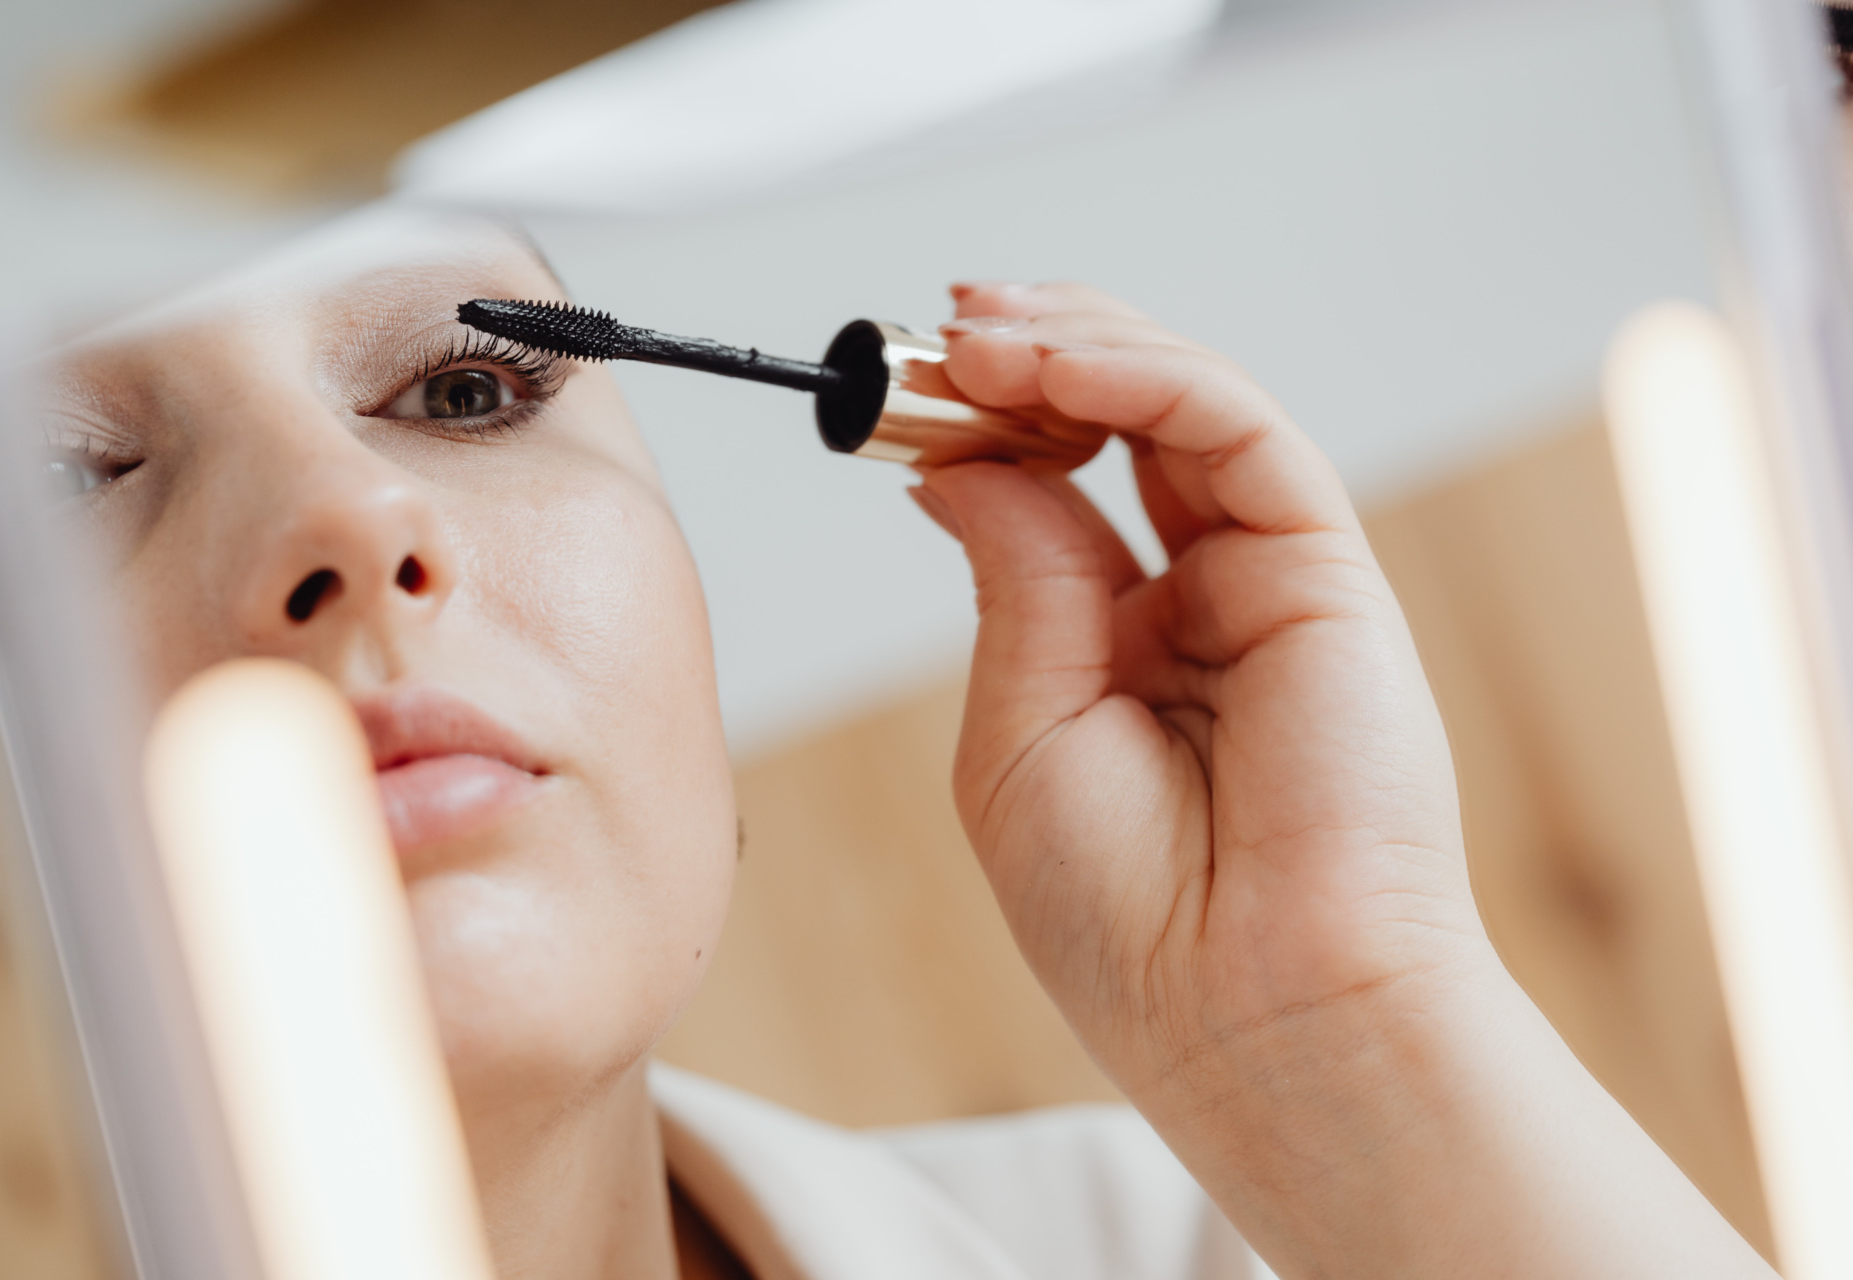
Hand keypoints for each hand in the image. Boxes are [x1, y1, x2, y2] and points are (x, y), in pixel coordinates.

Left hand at [912, 282, 1772, 1278]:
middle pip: (1117, 424)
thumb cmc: (1134, 920)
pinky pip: (1237, 431)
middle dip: (1023, 361)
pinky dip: (1145, 378)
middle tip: (934, 330)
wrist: (1253, 1016)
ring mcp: (1267, 577)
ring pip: (1180, 403)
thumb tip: (965, 461)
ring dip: (1072, 347)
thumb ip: (1016, 580)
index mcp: (1122, 646)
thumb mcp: (1020, 732)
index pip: (1056, 488)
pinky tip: (1053, 370)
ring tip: (974, 331)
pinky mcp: (1326, 571)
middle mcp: (1200, 596)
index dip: (983, 421)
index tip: (897, 383)